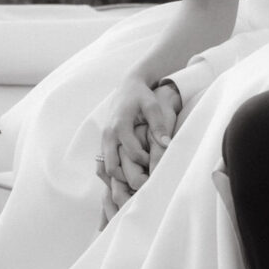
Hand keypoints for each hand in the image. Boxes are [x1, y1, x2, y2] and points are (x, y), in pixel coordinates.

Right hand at [97, 74, 181, 213]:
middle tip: (144, 182)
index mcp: (120, 126)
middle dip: (126, 179)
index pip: (131, 153)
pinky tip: (127, 177)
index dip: (146, 161)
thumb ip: (159, 125)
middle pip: (111, 168)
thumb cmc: (142, 96)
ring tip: (136, 182)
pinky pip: (102, 165)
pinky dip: (112, 174)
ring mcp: (103, 140)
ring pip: (103, 169)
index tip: (157, 162)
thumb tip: (167, 145)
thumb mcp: (152, 106)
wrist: (127, 86)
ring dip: (118, 178)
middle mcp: (108, 135)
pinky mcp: (103, 142)